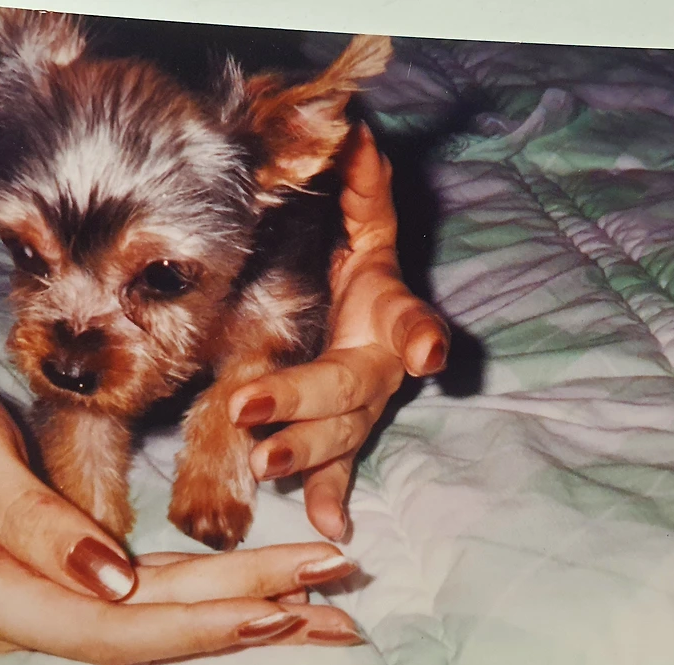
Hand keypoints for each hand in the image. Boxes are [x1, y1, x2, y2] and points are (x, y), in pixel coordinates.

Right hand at [0, 359, 362, 664]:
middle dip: (246, 619)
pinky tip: (267, 598)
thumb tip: (112, 581)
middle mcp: (15, 619)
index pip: (106, 628)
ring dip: (243, 615)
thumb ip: (31, 519)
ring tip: (328, 612)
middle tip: (337, 606)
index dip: (195, 623)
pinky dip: (211, 597)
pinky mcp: (62, 587)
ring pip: (155, 622)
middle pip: (147, 632)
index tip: (278, 604)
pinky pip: (147, 599)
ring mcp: (38, 610)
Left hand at [227, 124, 448, 541]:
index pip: (408, 318)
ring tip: (263, 464)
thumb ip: (364, 189)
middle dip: (303, 399)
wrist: (373, 315)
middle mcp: (381, 366)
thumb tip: (352, 130)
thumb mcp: (367, 229)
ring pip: (340, 434)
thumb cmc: (363, 271)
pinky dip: (333, 496)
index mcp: (388, 312)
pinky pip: (342, 468)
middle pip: (350, 388)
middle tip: (249, 409)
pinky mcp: (346, 433)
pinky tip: (330, 527)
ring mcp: (364, 407)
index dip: (418, 333)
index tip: (424, 351)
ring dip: (305, 453)